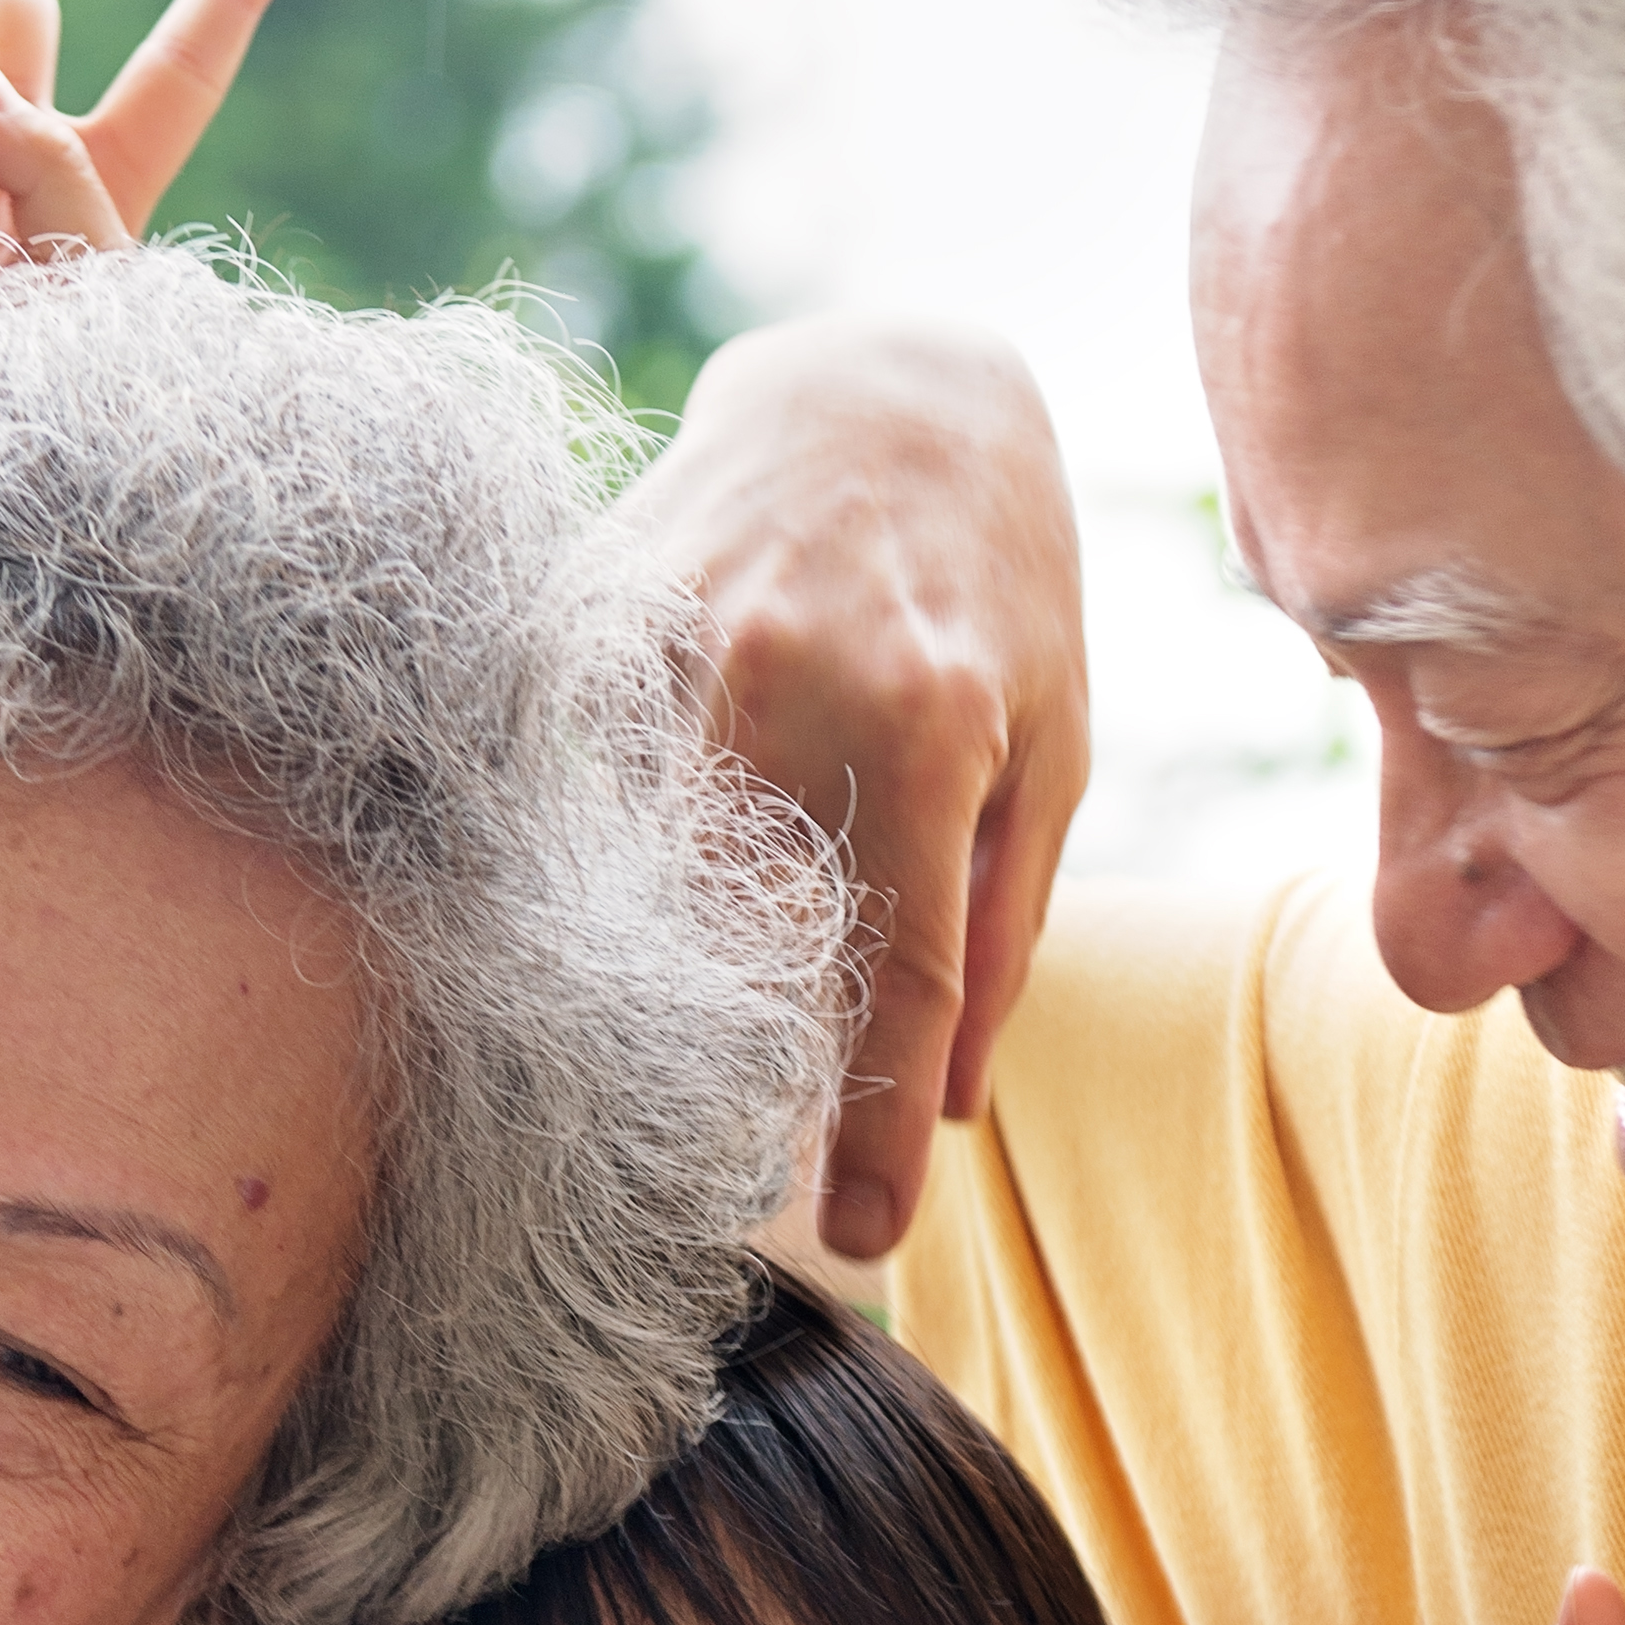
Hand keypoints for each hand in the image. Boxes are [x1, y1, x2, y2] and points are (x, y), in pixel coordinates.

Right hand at [628, 323, 1087, 1263]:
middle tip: (743, 1183)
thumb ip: (1002, 925)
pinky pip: (572, 786)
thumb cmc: (996, 581)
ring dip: (657, 988)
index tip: (863, 1241)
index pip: (894, 978)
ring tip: (665, 1064)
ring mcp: (670, 640)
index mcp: (926, 726)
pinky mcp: (590, 615)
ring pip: (639, 877)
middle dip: (751, 1080)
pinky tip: (591, 912)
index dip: (872, 1127)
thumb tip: (950, 1107)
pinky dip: (586, 868)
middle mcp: (784, 682)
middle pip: (743, 947)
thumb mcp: (1053, 742)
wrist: (885, 384)